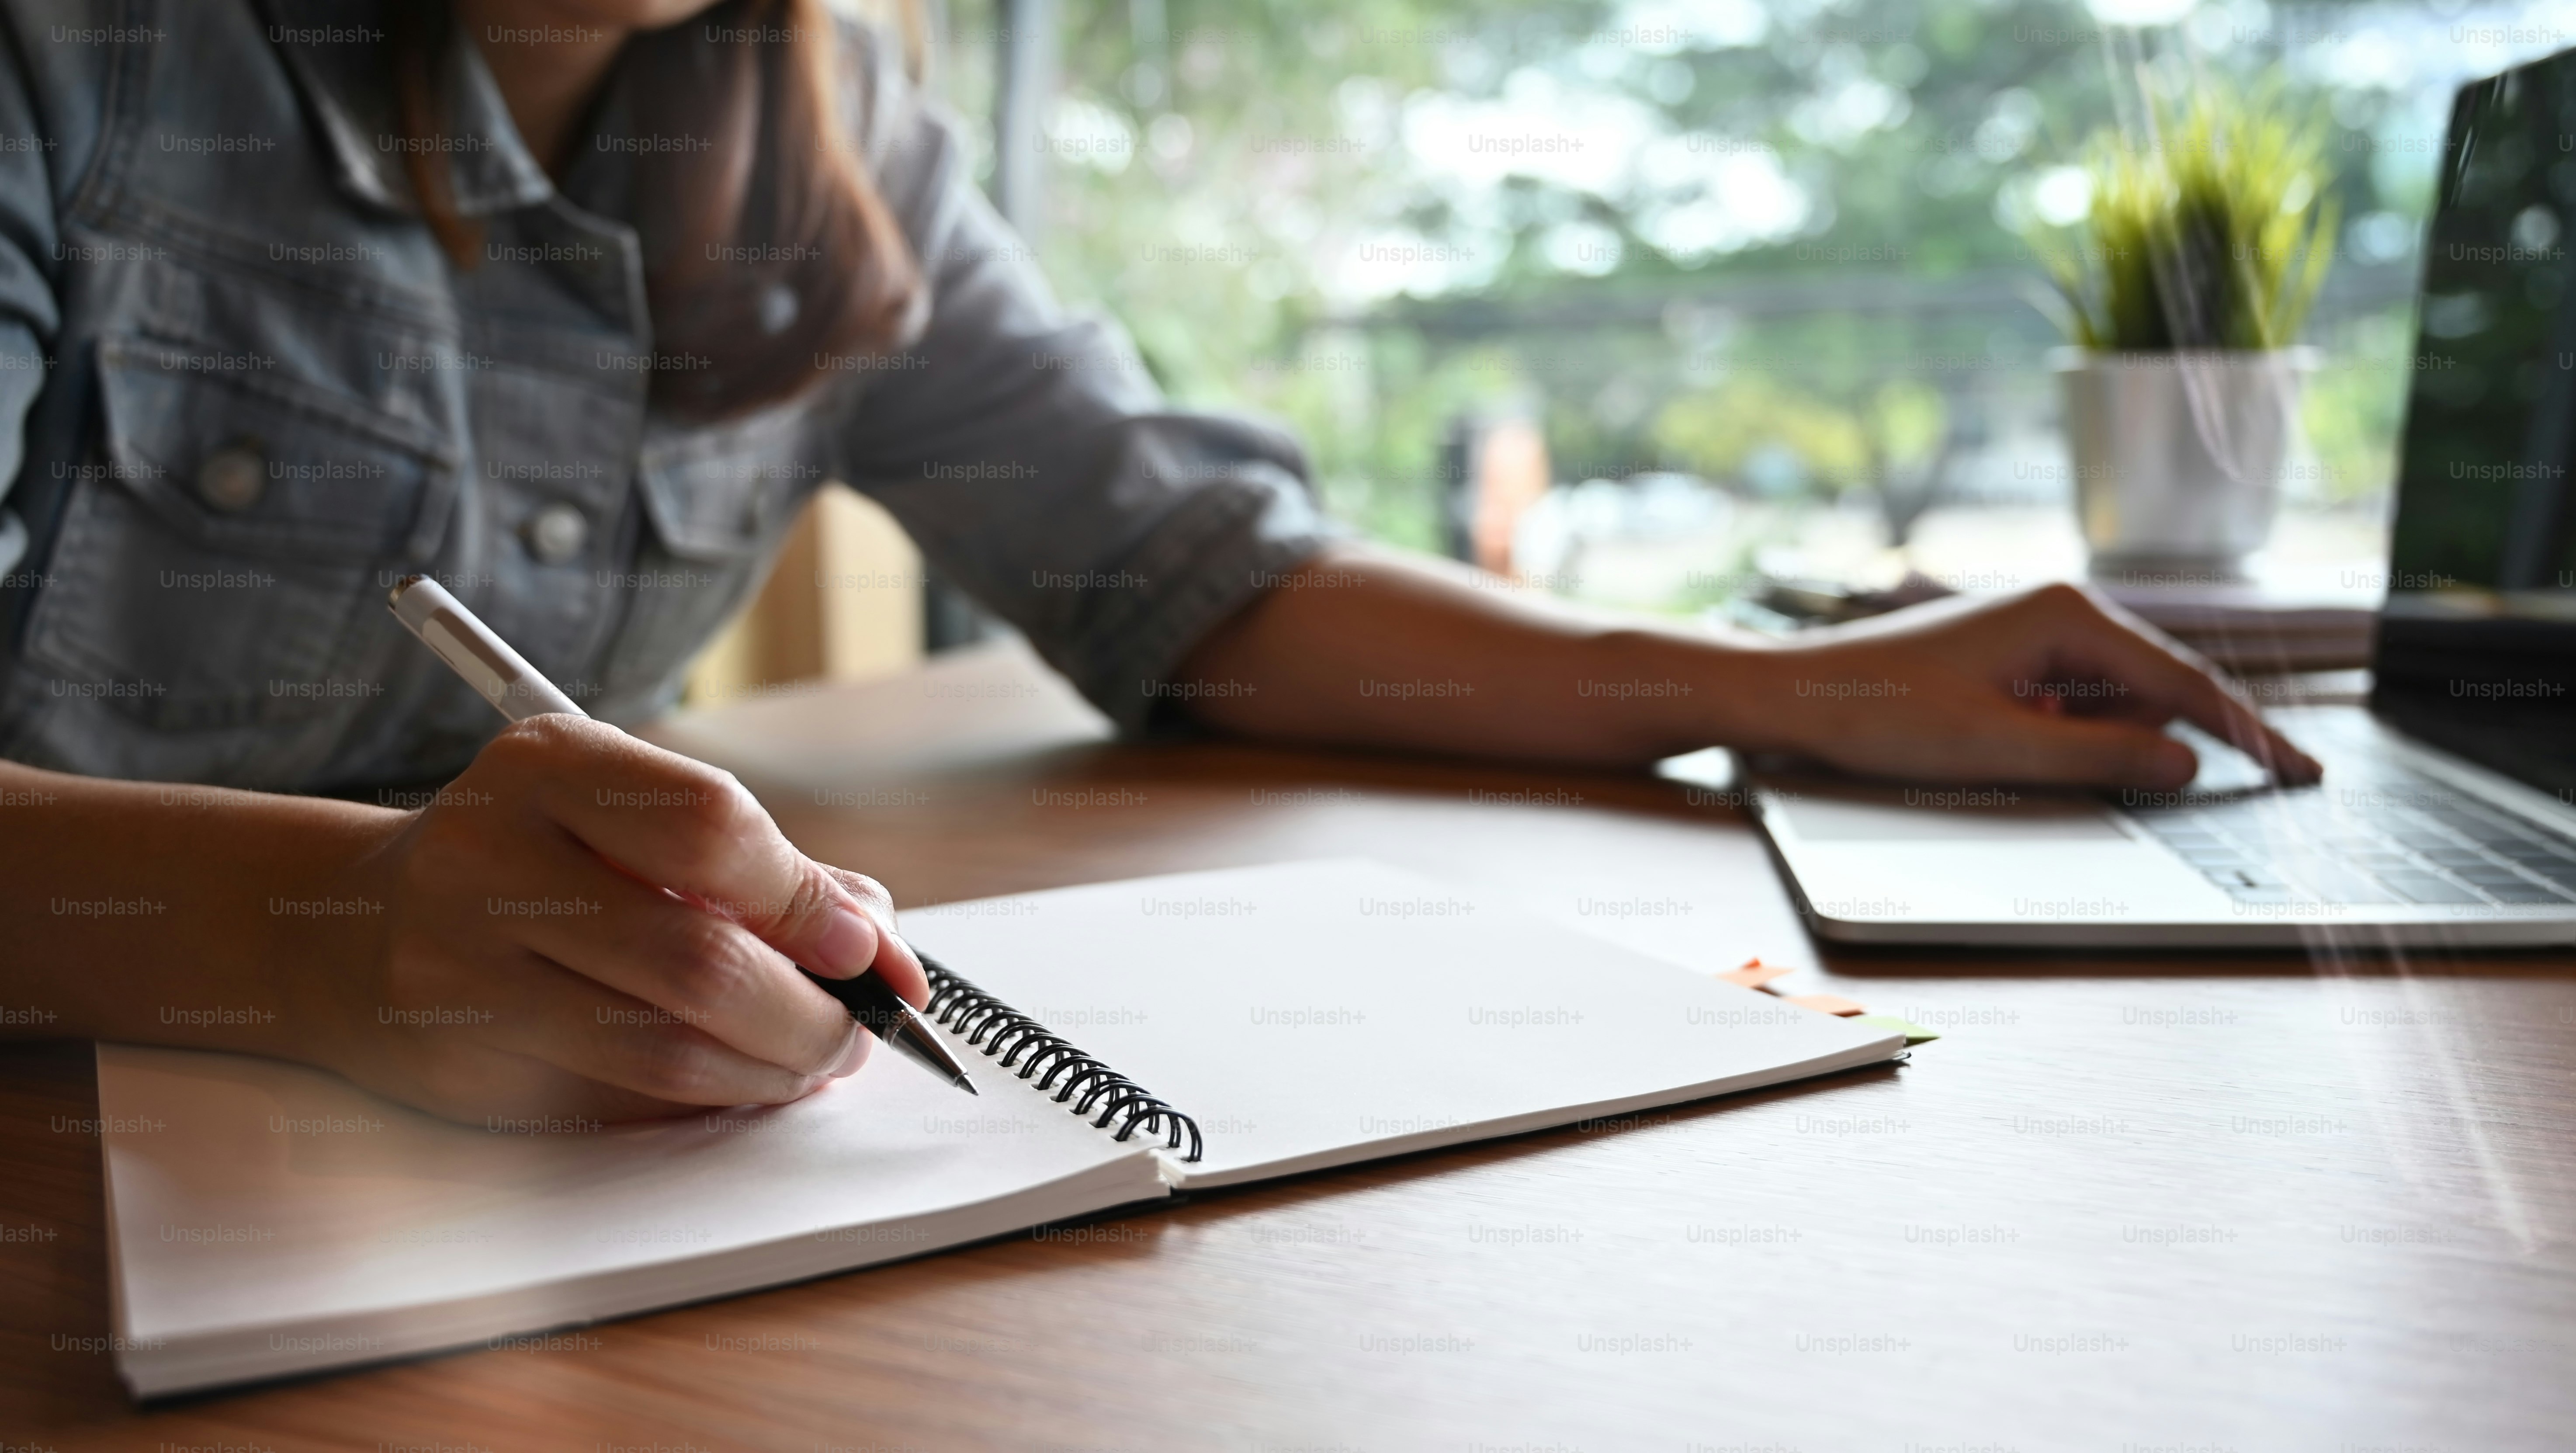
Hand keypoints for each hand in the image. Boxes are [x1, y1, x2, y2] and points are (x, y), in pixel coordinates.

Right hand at [321, 716, 926, 1124]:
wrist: (355, 930)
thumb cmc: (537, 865)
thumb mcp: (632, 820)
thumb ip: (762, 870)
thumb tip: (880, 939)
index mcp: (548, 766)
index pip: (713, 829)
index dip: (808, 902)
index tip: (870, 949)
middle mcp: (490, 856)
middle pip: (699, 957)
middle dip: (810, 1011)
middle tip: (857, 1031)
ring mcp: (460, 965)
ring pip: (663, 1046)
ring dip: (770, 1069)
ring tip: (813, 1062)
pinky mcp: (459, 1062)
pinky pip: (617, 1099)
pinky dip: (704, 1097)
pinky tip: (737, 1080)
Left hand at [1734, 582, 2323, 789]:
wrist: (1795, 695)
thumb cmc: (1881, 713)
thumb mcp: (1997, 749)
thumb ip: (2098, 759)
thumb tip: (2185, 764)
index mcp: (2069, 614)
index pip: (2186, 684)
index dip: (2249, 735)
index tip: (2303, 774)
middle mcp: (2062, 608)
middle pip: (2154, 691)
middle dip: (2154, 744)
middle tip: (2104, 775)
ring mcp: (2037, 630)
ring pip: (2114, 703)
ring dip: (2096, 745)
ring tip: (2008, 752)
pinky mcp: (2014, 656)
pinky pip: (2073, 704)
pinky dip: (2067, 737)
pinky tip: (2011, 747)